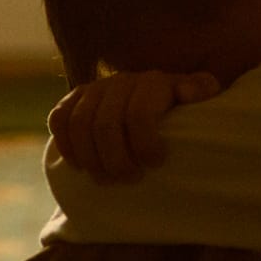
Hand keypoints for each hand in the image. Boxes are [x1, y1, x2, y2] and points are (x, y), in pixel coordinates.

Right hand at [48, 70, 220, 182]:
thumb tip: (188, 93)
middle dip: (116, 160)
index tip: (156, 164)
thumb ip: (201, 90)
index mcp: (152, 81)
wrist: (153, 98)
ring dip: (91, 159)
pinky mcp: (73, 98)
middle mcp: (120, 81)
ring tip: (107, 179)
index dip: (145, 144)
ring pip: (79, 126)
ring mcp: (94, 89)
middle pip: (105, 125)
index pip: (139, 114)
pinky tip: (80, 165)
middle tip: (130, 179)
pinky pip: (58, 120)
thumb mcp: (199, 97)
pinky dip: (66, 145)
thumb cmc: (180, 108)